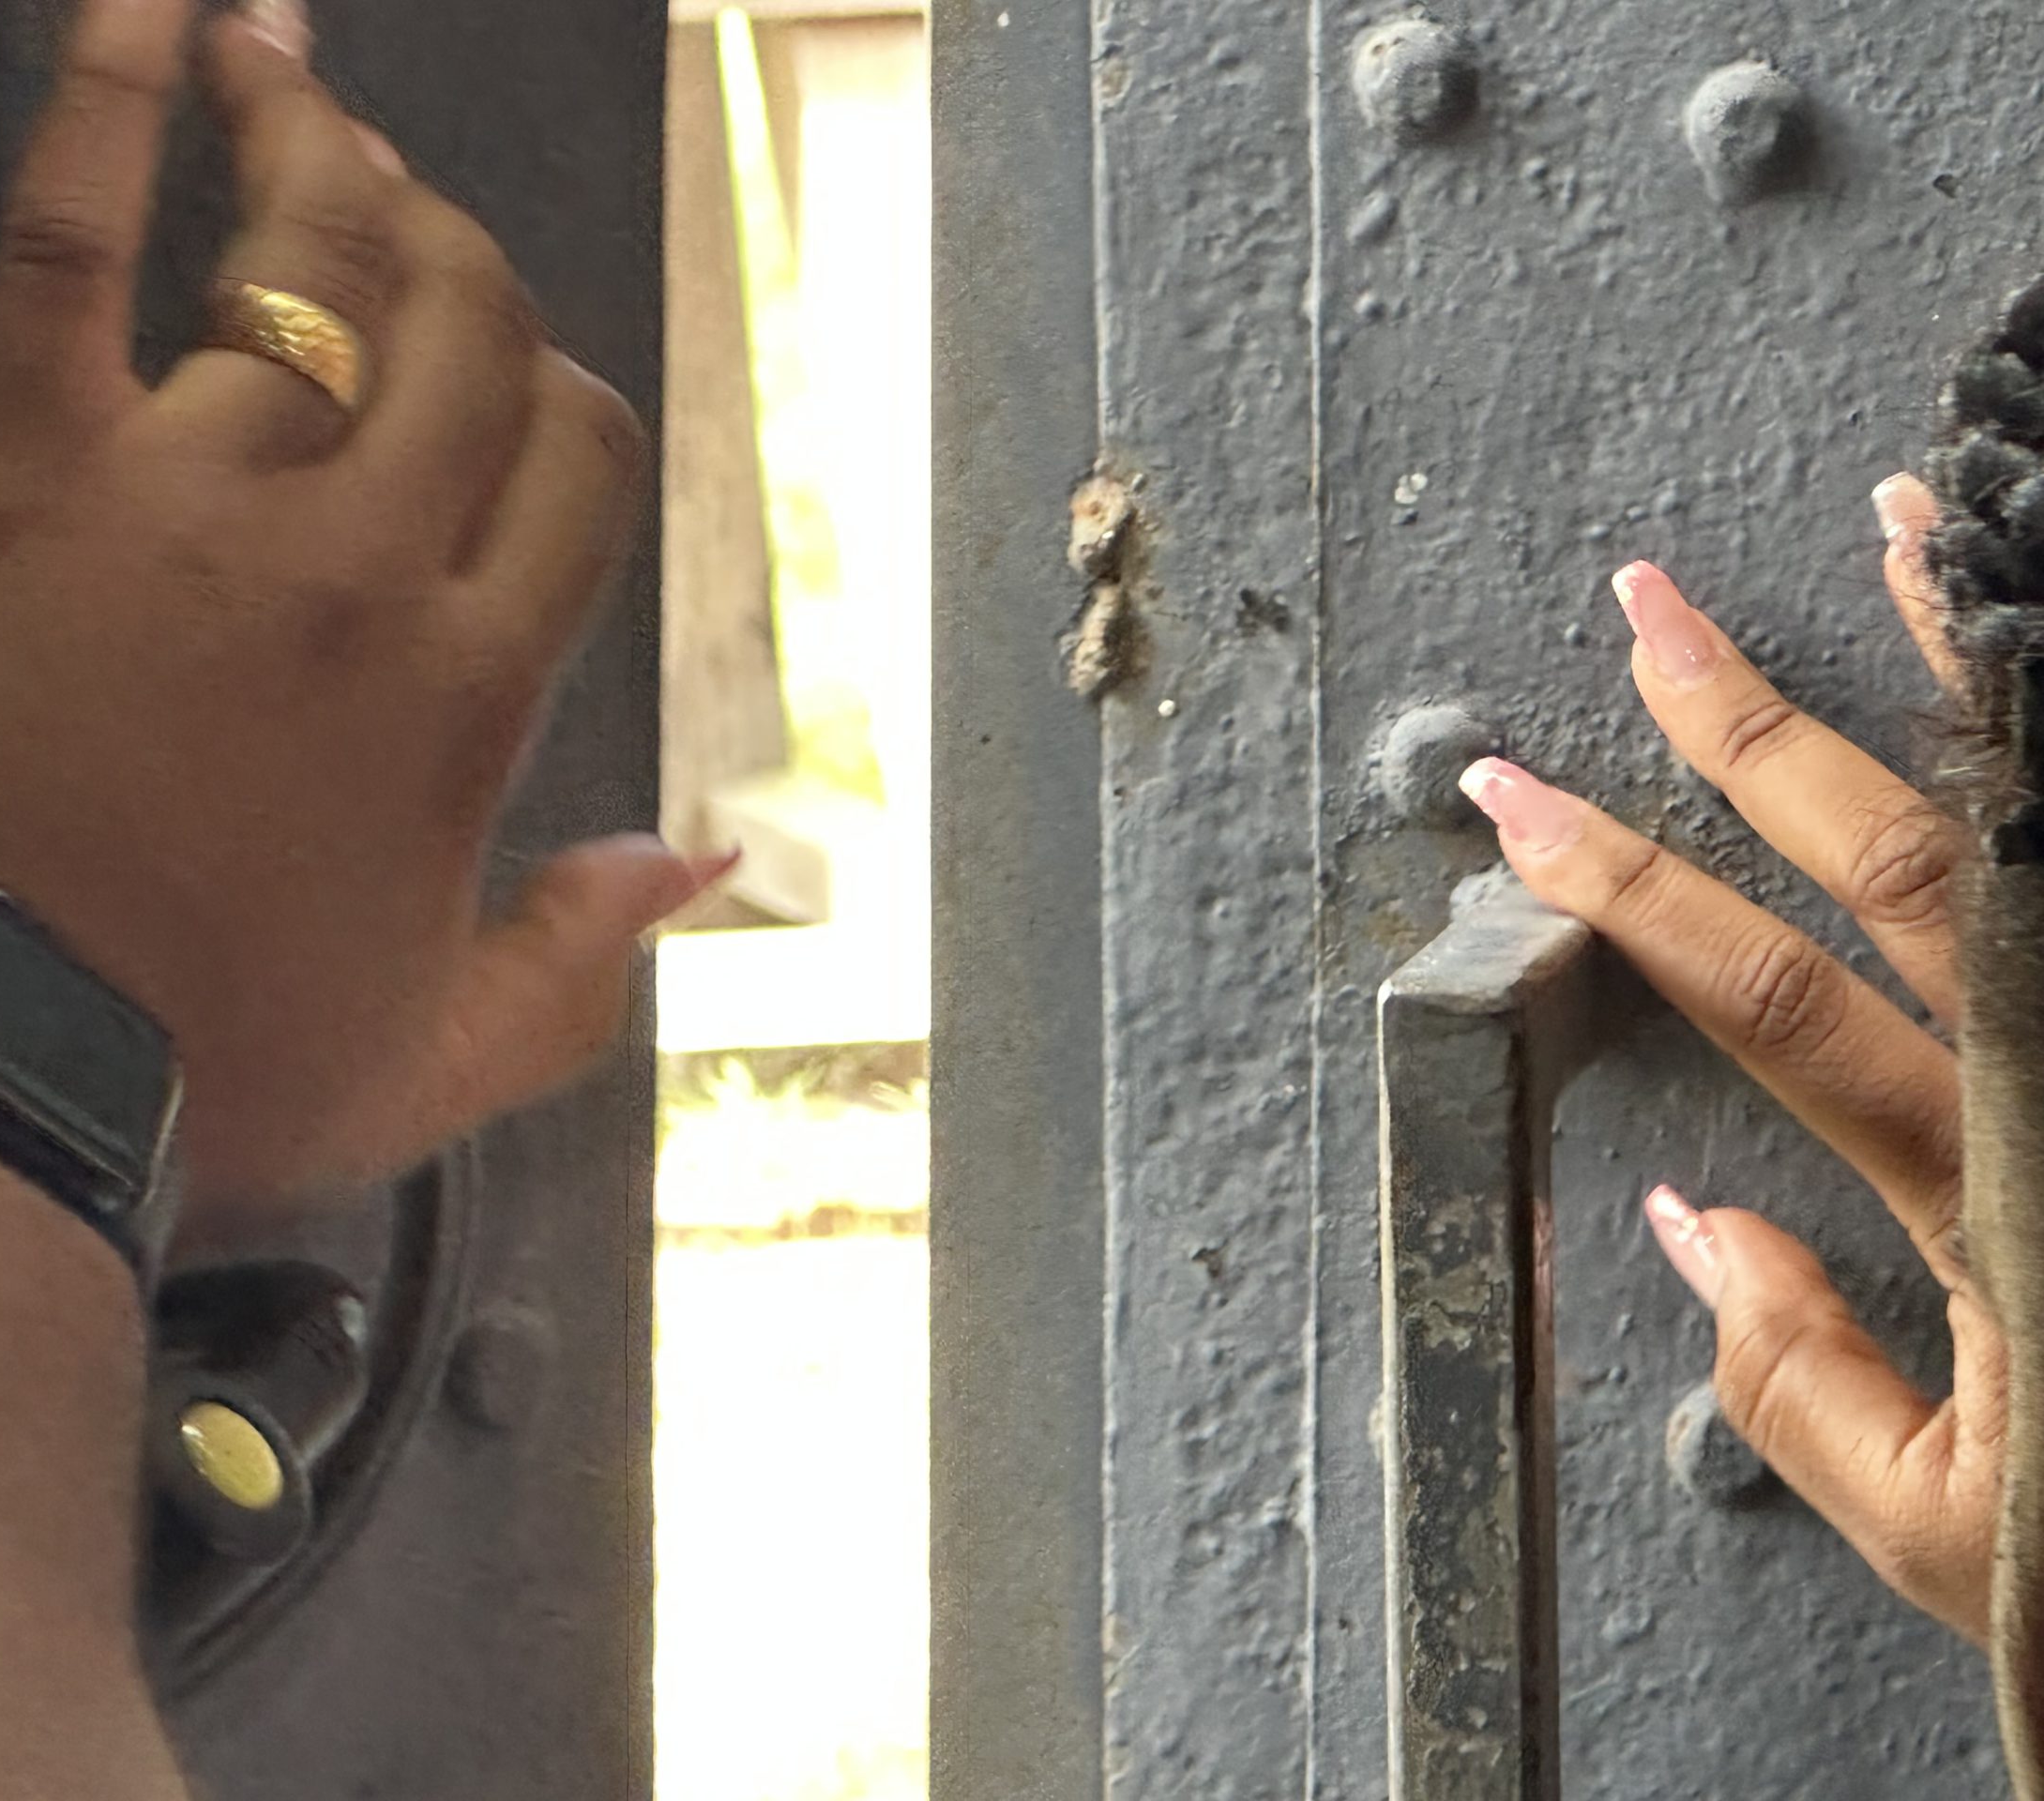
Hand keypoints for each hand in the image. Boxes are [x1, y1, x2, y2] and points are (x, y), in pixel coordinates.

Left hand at [0, 0, 721, 1203]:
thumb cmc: (188, 1082)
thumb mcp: (436, 1062)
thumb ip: (586, 957)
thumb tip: (702, 863)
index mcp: (465, 696)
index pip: (575, 466)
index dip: (561, 397)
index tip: (515, 386)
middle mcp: (360, 569)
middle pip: (469, 332)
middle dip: (458, 248)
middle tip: (405, 206)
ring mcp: (193, 499)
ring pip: (312, 264)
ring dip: (320, 152)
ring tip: (291, 76)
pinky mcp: (17, 464)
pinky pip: (79, 237)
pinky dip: (108, 101)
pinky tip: (150, 15)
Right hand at [1462, 474, 1999, 1640]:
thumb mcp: (1948, 1533)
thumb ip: (1798, 1383)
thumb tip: (1682, 1220)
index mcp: (1976, 1193)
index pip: (1760, 994)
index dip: (1624, 888)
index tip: (1522, 808)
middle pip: (1888, 861)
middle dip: (1741, 728)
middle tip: (1650, 610)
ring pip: (2034, 823)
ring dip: (1950, 671)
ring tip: (1898, 530)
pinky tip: (2029, 677)